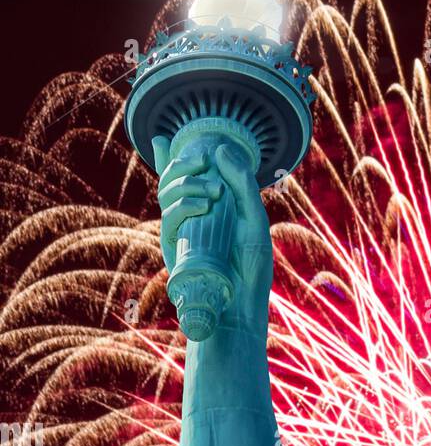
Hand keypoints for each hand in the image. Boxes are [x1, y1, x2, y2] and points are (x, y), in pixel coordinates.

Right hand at [153, 135, 273, 333]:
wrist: (241, 307)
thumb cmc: (251, 268)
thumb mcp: (254, 220)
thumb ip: (242, 185)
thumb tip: (219, 149)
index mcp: (209, 207)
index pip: (184, 177)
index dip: (166, 157)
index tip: (161, 138)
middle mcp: (191, 216)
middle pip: (172, 179)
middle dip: (183, 163)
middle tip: (205, 160)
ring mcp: (180, 231)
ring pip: (167, 194)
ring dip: (187, 183)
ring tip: (213, 191)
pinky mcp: (174, 248)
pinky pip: (169, 219)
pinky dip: (183, 206)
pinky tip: (202, 204)